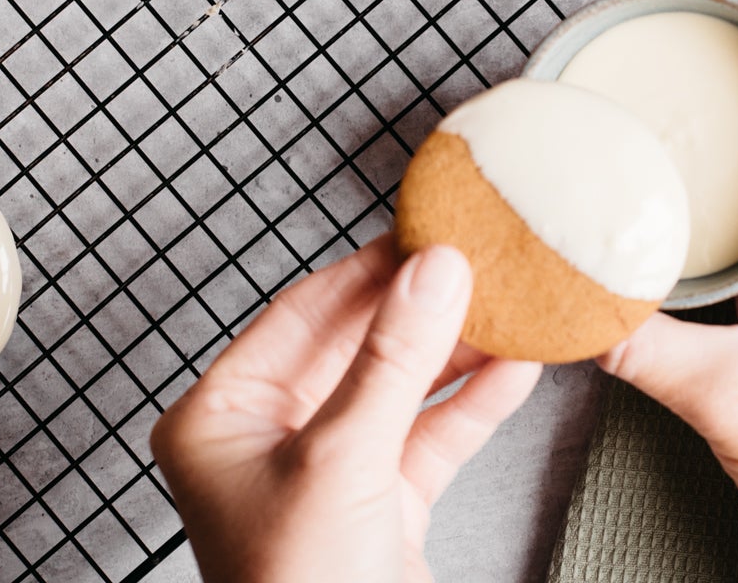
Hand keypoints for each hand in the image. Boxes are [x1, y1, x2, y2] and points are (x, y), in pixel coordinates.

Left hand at [151, 238, 542, 582]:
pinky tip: (518, 368)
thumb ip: (392, 360)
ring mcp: (328, 473)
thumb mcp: (342, 460)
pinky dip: (474, 405)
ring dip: (458, 352)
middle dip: (422, 308)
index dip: (367, 270)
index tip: (425, 230)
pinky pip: (429, 438)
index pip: (300, 316)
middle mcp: (266, 440)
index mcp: (219, 419)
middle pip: (354, 346)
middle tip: (479, 257)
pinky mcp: (381, 507)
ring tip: (513, 303)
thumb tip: (432, 272)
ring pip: (400, 390)